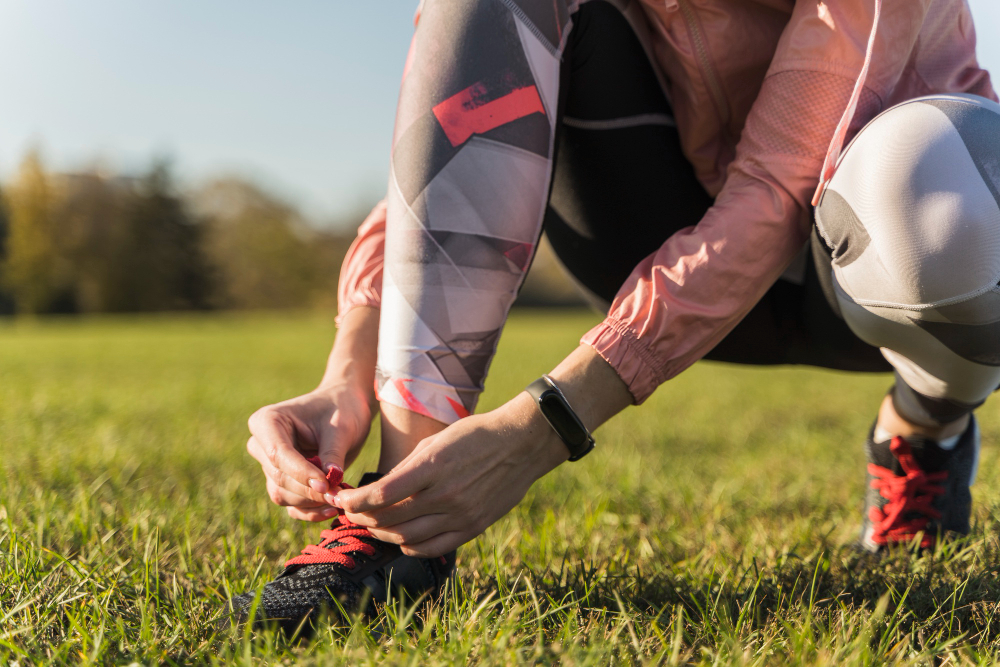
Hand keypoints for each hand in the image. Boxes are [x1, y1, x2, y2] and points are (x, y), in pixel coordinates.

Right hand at [247, 385, 372, 521]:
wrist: (346, 407)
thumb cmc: (343, 409)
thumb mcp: (342, 427)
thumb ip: (332, 454)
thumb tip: (328, 484)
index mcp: (267, 421)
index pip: (278, 454)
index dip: (301, 473)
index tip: (326, 484)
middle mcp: (261, 445)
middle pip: (279, 478)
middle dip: (309, 490)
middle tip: (339, 494)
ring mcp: (269, 466)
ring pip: (282, 495)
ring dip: (311, 502)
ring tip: (339, 498)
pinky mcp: (282, 482)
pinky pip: (290, 505)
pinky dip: (309, 511)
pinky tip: (331, 509)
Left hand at [335, 392, 568, 556]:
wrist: (521, 444)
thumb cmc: (475, 435)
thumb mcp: (436, 442)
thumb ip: (407, 469)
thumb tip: (379, 492)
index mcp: (431, 467)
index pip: (380, 494)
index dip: (355, 501)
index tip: (342, 499)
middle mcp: (444, 494)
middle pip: (388, 518)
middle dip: (362, 516)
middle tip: (350, 512)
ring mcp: (459, 514)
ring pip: (406, 536)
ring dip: (382, 532)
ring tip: (372, 524)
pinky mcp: (472, 527)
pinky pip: (432, 547)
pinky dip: (409, 545)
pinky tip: (401, 537)